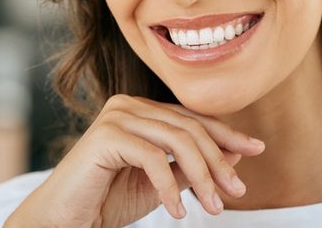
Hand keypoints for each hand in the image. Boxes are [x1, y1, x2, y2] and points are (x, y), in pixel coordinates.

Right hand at [6, 94, 265, 227]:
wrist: (64, 219)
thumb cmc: (107, 200)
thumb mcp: (162, 182)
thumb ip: (191, 166)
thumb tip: (236, 154)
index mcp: (141, 110)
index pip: (193, 118)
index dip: (227, 134)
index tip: (257, 149)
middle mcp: (129, 105)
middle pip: (190, 128)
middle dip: (218, 161)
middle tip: (237, 191)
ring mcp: (116, 116)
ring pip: (177, 141)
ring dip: (202, 176)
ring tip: (214, 207)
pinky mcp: (106, 135)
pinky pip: (154, 158)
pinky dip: (170, 187)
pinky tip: (178, 211)